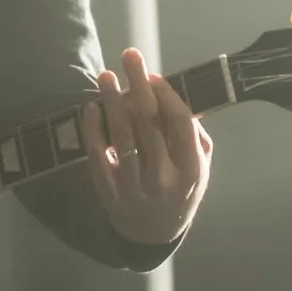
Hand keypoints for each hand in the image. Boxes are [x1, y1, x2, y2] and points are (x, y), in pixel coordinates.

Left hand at [84, 47, 211, 246]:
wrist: (154, 235)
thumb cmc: (180, 189)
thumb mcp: (200, 167)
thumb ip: (193, 134)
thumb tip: (171, 94)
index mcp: (192, 169)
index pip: (180, 123)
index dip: (166, 94)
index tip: (153, 74)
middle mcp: (164, 178)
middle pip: (149, 123)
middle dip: (138, 84)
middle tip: (129, 55)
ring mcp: (136, 187)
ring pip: (121, 137)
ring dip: (113, 102)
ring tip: (105, 76)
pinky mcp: (110, 193)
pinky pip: (98, 157)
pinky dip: (93, 130)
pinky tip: (91, 108)